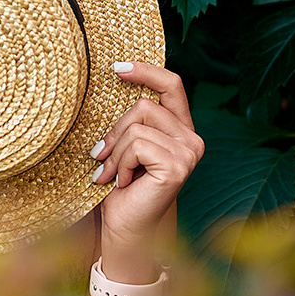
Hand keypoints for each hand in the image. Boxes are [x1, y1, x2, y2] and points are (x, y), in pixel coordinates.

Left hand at [91, 64, 203, 273]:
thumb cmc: (122, 187)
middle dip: (115, 131)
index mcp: (181, 128)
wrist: (125, 228)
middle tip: (102, 157)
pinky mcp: (177, 166)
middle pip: (143, 105)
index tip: (116, 67)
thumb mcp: (125, 146)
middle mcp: (192, 139)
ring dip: (115, 152)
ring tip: (112, 174)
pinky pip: (137, 145)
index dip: (146, 70)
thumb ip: (130, 120)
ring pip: (136, 126)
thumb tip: (111, 80)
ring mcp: (188, 152)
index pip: (171, 84)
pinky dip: (120, 164)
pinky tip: (123, 183)